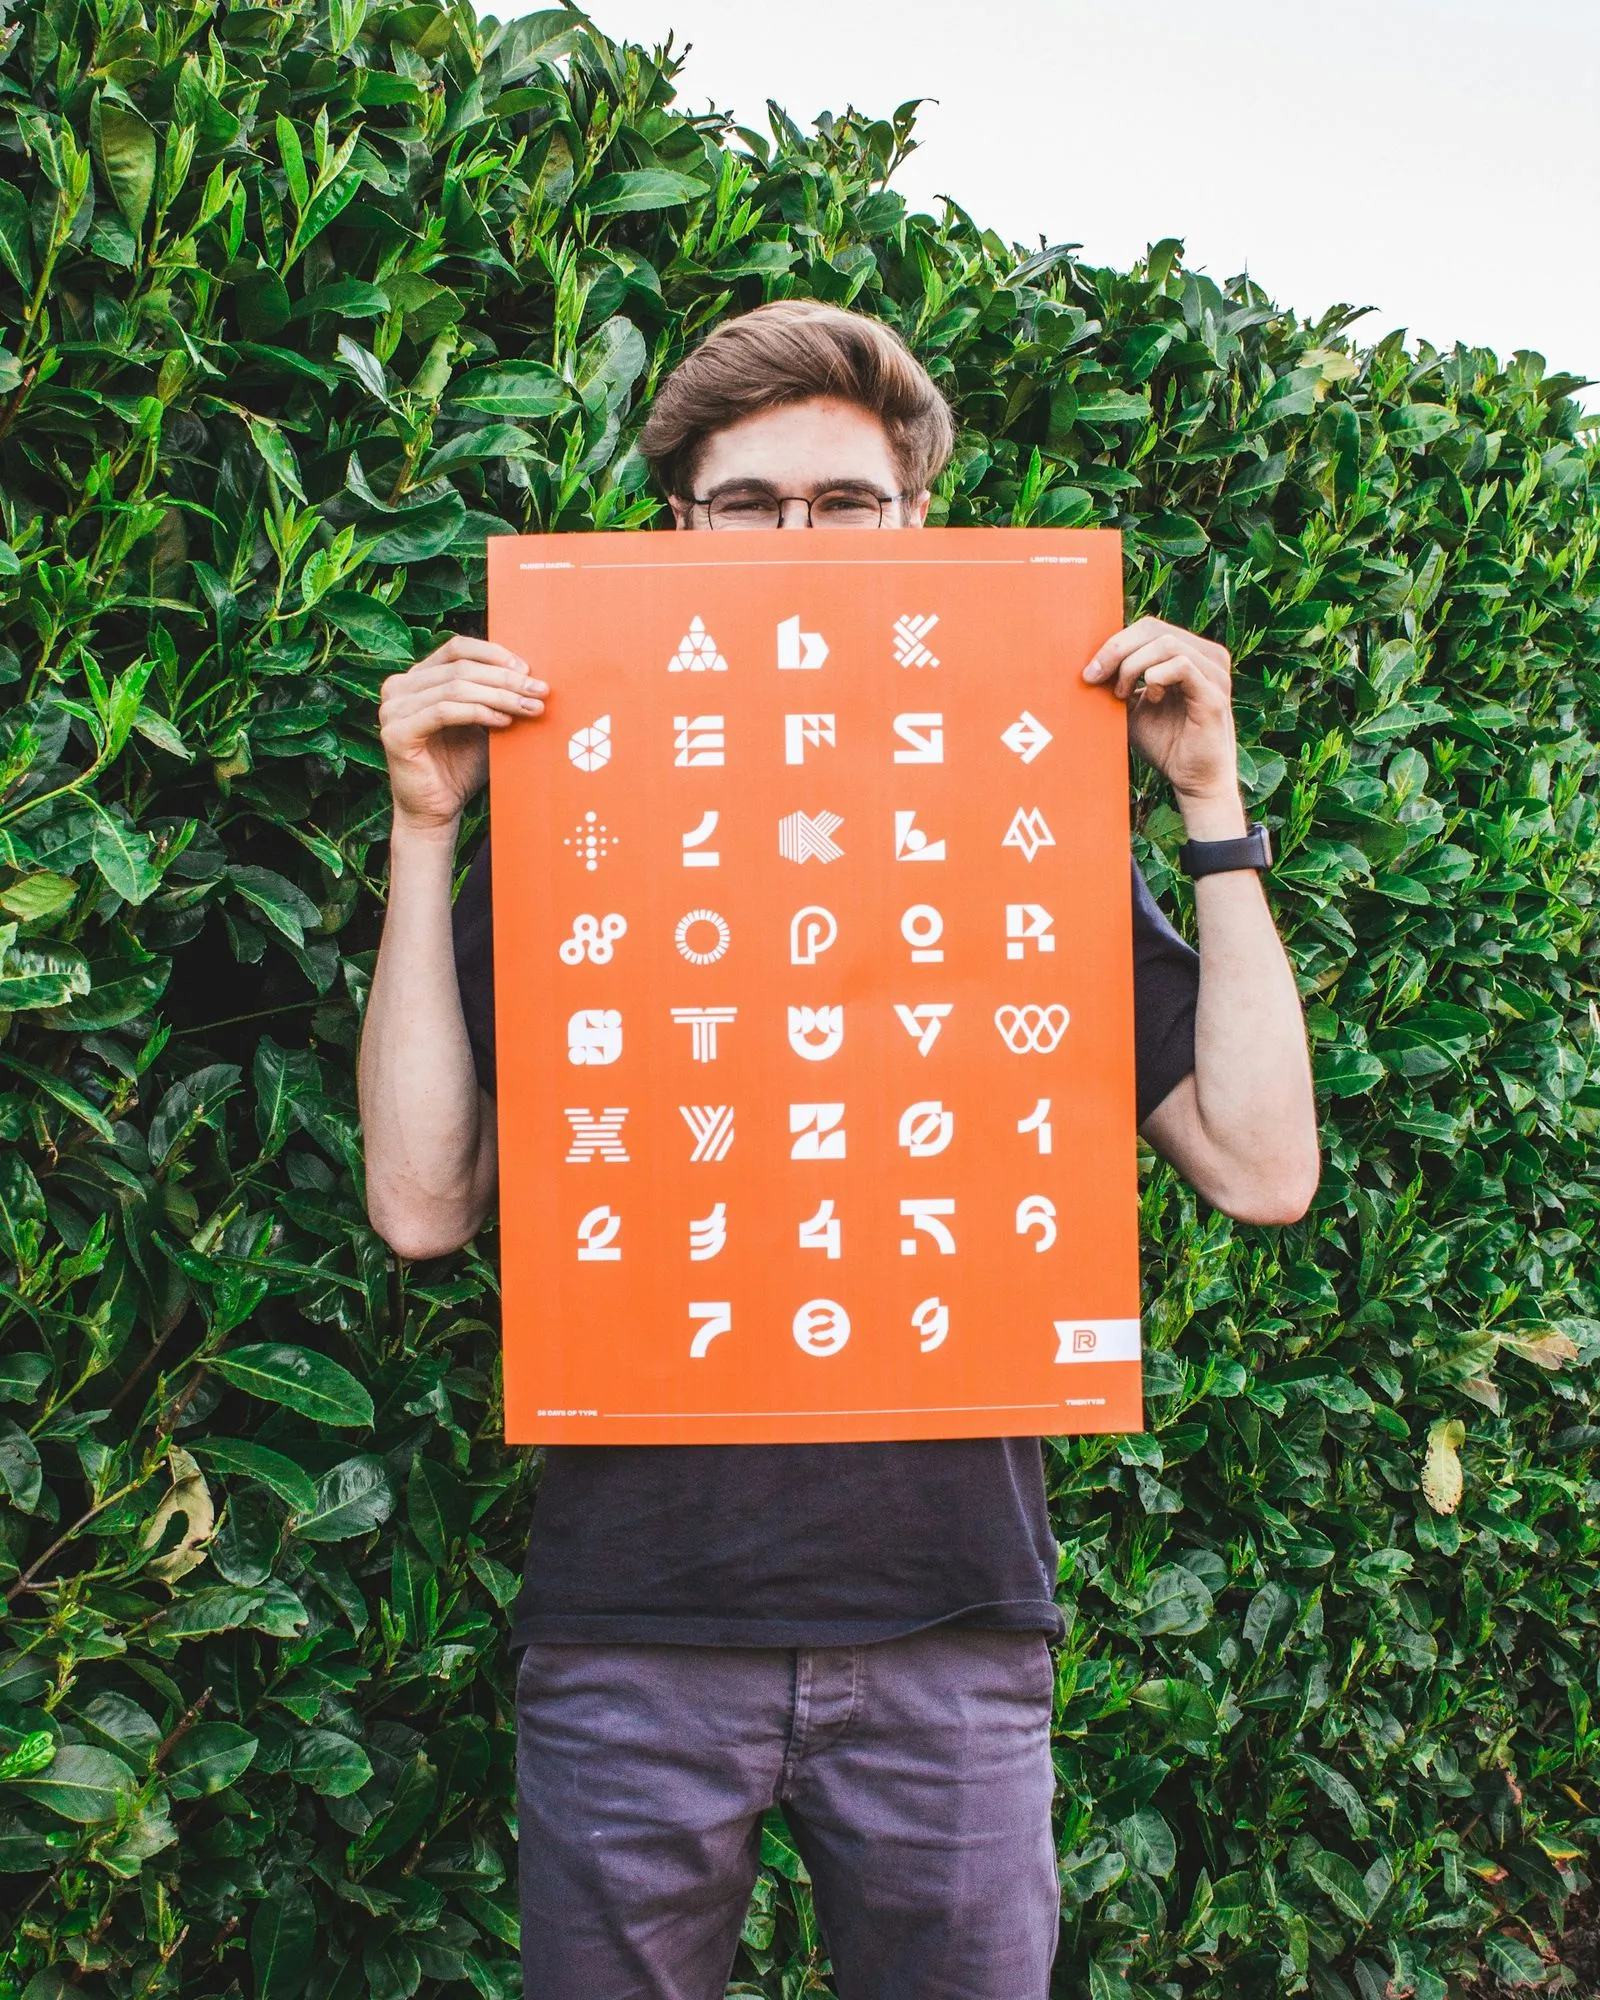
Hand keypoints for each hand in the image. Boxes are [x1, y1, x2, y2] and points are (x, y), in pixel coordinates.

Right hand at [379, 637, 546, 836]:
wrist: (437, 811)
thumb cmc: (460, 767)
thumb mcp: (482, 723)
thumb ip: (494, 697)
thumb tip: (531, 674)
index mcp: (417, 678)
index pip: (457, 648)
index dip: (494, 654)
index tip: (527, 669)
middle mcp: (399, 688)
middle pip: (461, 668)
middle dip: (506, 679)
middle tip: (539, 690)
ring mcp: (393, 709)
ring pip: (456, 688)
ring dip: (500, 696)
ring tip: (529, 708)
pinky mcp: (396, 733)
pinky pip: (445, 712)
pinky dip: (479, 713)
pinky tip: (503, 722)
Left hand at [1084, 617, 1243, 832]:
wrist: (1192, 782)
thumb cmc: (1166, 745)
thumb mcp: (1133, 709)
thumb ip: (1118, 683)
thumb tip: (1089, 665)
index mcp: (1190, 653)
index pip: (1148, 628)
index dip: (1115, 643)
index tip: (1091, 672)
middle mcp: (1207, 657)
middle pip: (1153, 628)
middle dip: (1116, 650)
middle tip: (1095, 677)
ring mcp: (1214, 673)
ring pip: (1166, 643)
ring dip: (1132, 665)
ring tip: (1122, 693)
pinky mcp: (1214, 695)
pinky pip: (1182, 666)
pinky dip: (1156, 676)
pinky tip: (1149, 697)